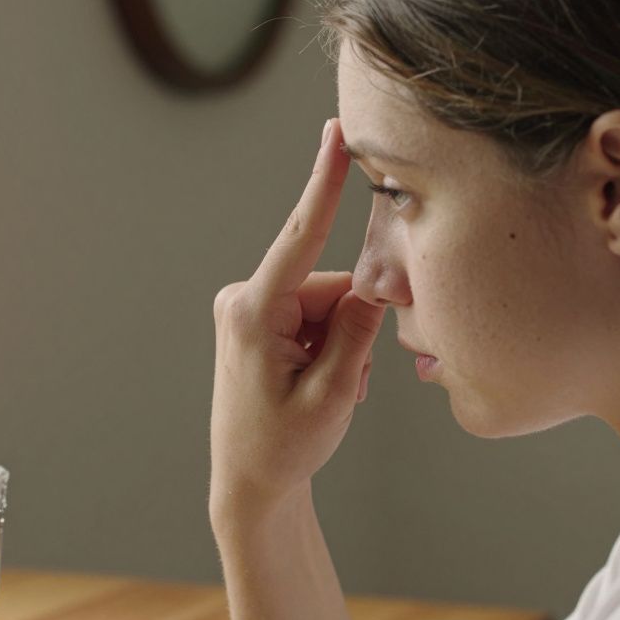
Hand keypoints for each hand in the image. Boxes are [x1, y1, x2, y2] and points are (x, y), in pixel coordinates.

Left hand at [210, 118, 385, 512]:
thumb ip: (357, 330)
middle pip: (329, 286)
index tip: (336, 135)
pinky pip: (314, 316)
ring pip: (327, 304)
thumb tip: (376, 282)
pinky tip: (317, 384)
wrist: (250, 483)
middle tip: (347, 383)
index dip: (323, 184)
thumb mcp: (333, 393)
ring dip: (342, 345)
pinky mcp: (256, 318)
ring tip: (327, 391)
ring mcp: (247, 308)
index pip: (300, 238)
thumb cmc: (283, 448)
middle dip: (352, 328)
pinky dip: (330, 348)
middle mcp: (243, 299)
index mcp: (252, 312)